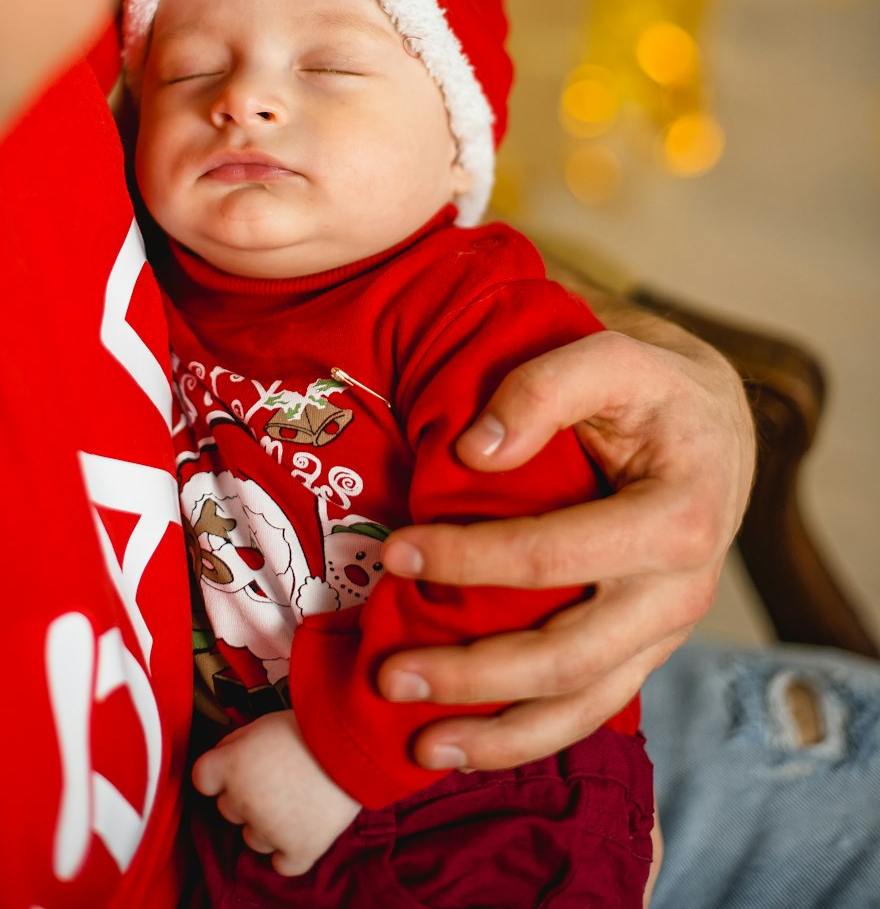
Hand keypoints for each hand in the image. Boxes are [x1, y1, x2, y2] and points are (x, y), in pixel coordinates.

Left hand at [192, 711, 360, 876]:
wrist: (355, 740)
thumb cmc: (310, 725)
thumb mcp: (265, 721)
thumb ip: (239, 742)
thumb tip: (226, 756)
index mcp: (232, 766)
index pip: (202, 778)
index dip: (219, 771)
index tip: (235, 766)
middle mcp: (244, 801)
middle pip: (227, 808)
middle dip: (245, 794)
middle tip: (276, 777)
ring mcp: (270, 830)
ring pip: (251, 837)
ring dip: (266, 824)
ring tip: (295, 799)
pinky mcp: (299, 850)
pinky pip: (281, 864)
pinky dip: (287, 852)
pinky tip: (298, 832)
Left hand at [377, 327, 754, 771]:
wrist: (714, 427)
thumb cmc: (654, 388)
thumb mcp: (613, 356)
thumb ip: (545, 388)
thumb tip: (475, 452)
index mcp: (678, 518)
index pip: (556, 554)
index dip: (469, 559)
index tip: (393, 553)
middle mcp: (681, 591)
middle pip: (568, 655)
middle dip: (473, 673)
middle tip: (388, 674)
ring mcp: (665, 632)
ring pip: (582, 705)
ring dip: (498, 733)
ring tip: (422, 747)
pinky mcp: (645, 650)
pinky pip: (591, 709)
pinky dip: (529, 738)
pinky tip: (467, 747)